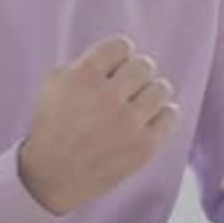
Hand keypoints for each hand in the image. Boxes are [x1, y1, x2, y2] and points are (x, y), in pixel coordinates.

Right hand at [19, 35, 177, 214]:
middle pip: (144, 64)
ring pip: (161, 87)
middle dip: (135, 73)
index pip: (121, 45)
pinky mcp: (144, 146)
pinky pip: (170, 114)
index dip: (118, 55)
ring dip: (150, 92)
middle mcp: (107, 98)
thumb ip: (85, 62)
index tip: (113, 68)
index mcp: (82, 77)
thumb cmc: (54, 126)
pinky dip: (161, 114)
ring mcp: (128, 124)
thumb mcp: (54, 84)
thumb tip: (121, 54)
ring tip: (136, 103)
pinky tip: (146, 119)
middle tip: (125, 88)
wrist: (52, 177)